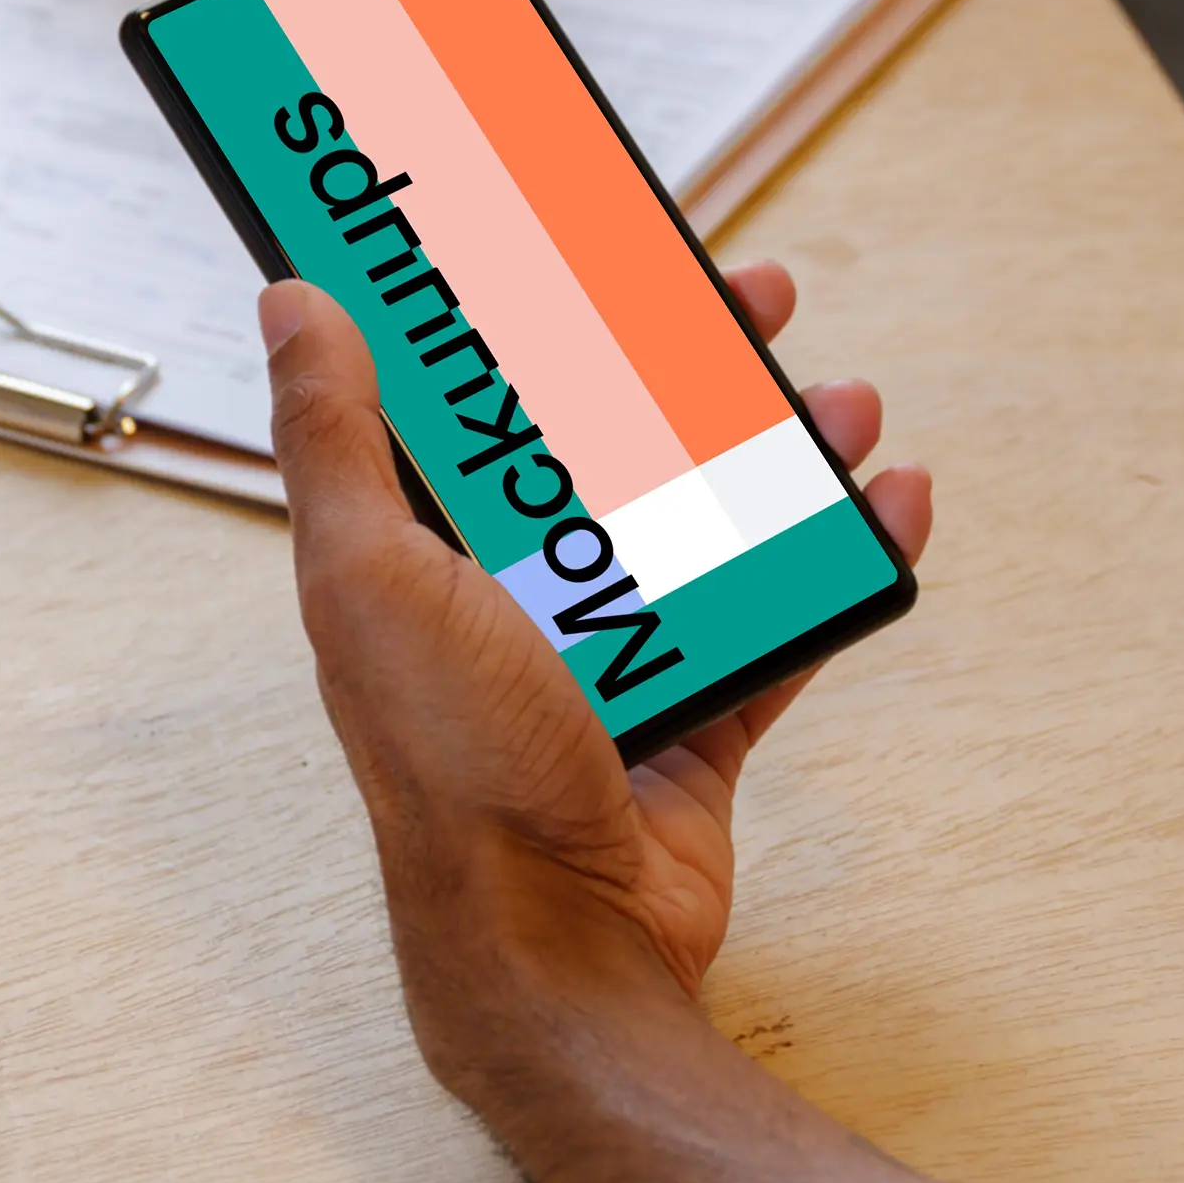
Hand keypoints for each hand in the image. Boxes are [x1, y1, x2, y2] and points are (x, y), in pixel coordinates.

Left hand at [261, 263, 932, 1077]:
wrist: (557, 948)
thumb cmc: (449, 772)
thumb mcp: (371, 580)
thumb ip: (336, 442)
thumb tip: (292, 302)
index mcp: (431, 553)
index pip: (482, 398)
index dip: (531, 312)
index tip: (582, 234)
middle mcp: (519, 597)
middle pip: (616, 443)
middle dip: (689, 361)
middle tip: (750, 294)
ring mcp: (618, 658)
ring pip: (714, 520)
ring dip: (785, 452)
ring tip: (843, 402)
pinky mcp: (699, 720)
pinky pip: (785, 621)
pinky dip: (842, 564)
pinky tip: (891, 505)